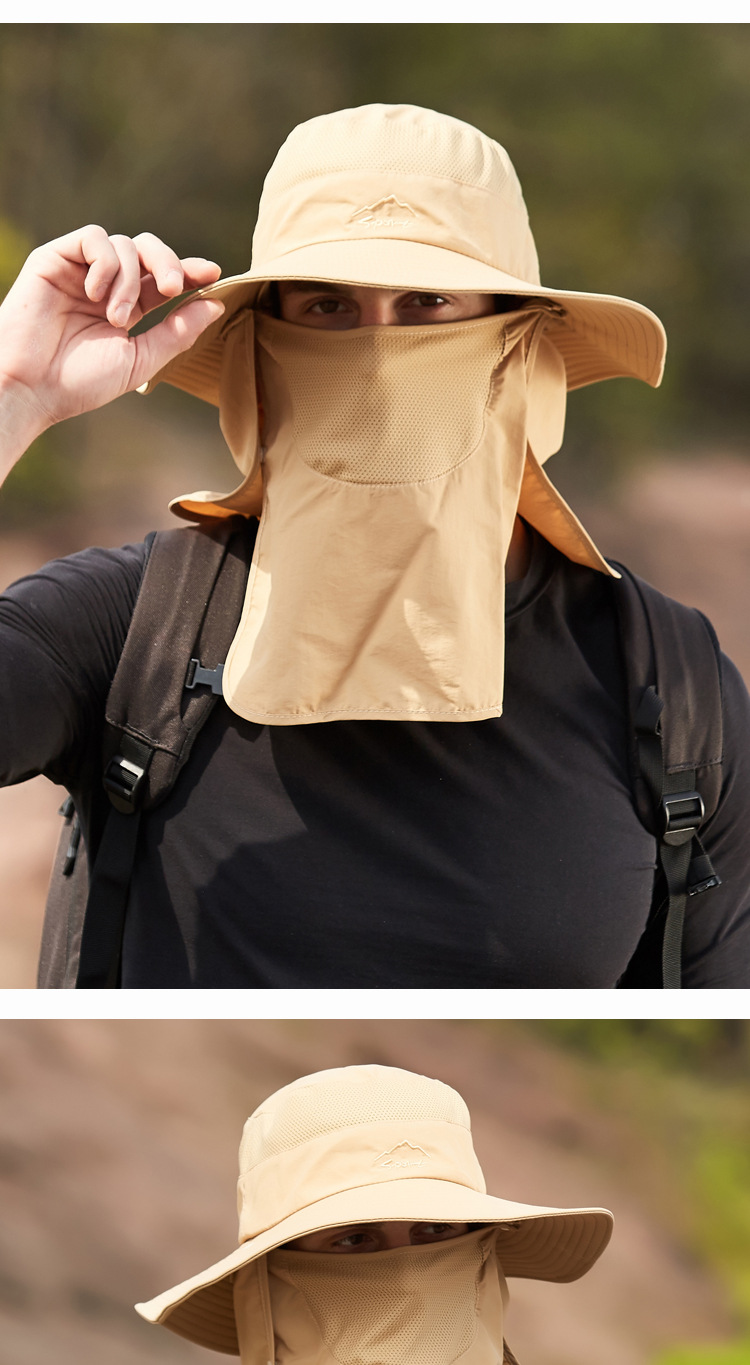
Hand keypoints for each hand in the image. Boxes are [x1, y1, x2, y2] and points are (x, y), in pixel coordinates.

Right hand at [0, 225, 223, 464]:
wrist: (32, 386)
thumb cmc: (82, 380)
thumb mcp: (141, 358)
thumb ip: (177, 331)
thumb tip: (215, 304)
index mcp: (130, 309)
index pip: (164, 278)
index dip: (190, 271)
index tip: (212, 274)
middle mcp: (108, 286)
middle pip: (149, 250)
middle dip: (168, 263)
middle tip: (172, 289)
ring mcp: (83, 271)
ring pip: (125, 245)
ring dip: (127, 281)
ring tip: (115, 318)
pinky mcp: (56, 259)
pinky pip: (94, 239)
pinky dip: (105, 263)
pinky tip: (96, 295)